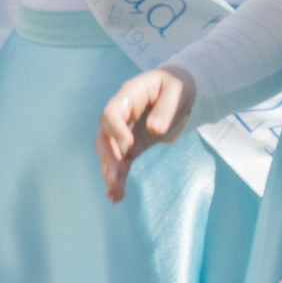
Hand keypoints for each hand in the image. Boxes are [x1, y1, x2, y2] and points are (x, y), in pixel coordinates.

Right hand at [95, 66, 196, 201]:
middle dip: (109, 157)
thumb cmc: (177, 86)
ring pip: (108, 153)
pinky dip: (117, 178)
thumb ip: (166, 108)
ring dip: (110, 172)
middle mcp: (119, 116)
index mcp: (128, 96)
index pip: (111, 113)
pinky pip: (119, 163)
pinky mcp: (128, 146)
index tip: (127, 145)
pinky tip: (116, 196)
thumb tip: (155, 130)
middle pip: (104, 137)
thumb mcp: (177, 90)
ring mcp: (121, 132)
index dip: (115, 129)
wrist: (176, 91)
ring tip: (115, 192)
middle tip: (116, 176)